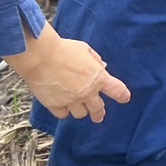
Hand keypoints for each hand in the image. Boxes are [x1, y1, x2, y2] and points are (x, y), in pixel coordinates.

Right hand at [5, 24, 130, 122]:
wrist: (41, 56)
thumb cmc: (63, 49)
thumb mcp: (85, 49)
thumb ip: (95, 60)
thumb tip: (102, 66)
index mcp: (98, 78)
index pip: (117, 90)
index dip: (122, 95)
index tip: (125, 98)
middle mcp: (87, 92)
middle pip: (98, 109)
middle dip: (99, 113)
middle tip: (99, 116)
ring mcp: (71, 100)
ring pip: (81, 114)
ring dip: (80, 111)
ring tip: (78, 107)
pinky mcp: (55, 105)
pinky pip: (63, 115)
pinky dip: (64, 111)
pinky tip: (63, 107)